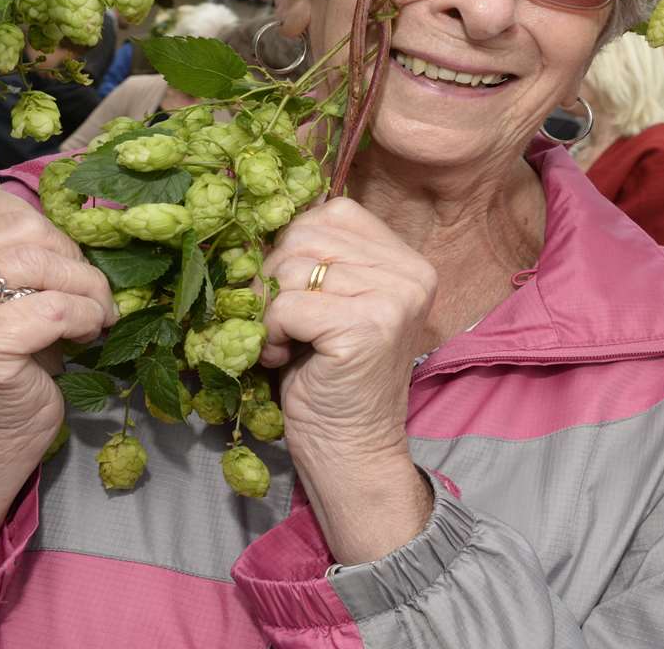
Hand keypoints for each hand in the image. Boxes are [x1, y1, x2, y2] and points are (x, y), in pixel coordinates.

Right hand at [0, 184, 114, 473]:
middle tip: (85, 292)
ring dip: (87, 288)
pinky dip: (88, 317)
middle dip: (69, 259)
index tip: (54, 261)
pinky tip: (86, 335)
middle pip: (22, 228)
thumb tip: (46, 187)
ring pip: (41, 262)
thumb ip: (0, 238)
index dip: (37, 228)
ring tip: (93, 314)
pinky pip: (58, 306)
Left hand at [259, 198, 436, 561]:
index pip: (331, 212)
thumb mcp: (330, 302)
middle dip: (272, 276)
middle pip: (306, 234)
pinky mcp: (367, 327)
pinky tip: (282, 357)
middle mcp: (411, 272)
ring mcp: (394, 298)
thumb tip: (252, 218)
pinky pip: (287, 304)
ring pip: (293, 267)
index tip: (289, 293)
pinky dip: (268, 332)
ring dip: (268, 309)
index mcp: (407, 259)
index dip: (290, 246)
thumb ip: (316, 257)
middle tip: (278, 323)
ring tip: (283, 344)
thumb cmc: (329, 377)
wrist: (352, 452)